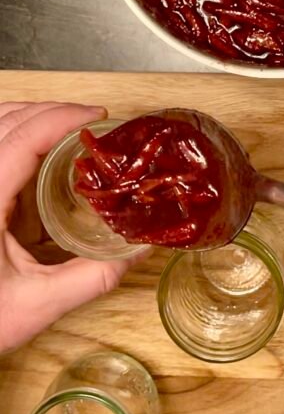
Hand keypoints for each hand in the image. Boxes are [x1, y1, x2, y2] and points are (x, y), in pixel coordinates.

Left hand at [0, 102, 138, 353]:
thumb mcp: (38, 304)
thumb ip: (92, 276)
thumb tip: (139, 248)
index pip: (22, 139)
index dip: (61, 118)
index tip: (98, 118)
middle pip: (7, 119)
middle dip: (53, 110)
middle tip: (91, 122)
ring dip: (31, 116)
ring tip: (68, 128)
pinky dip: (14, 131)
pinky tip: (38, 150)